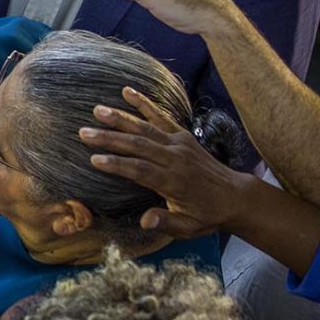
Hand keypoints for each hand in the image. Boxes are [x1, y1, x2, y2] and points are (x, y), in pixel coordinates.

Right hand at [79, 87, 250, 237]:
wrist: (236, 196)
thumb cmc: (207, 215)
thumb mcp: (188, 228)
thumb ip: (166, 222)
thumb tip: (145, 221)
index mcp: (174, 182)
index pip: (141, 170)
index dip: (117, 165)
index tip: (94, 159)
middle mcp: (176, 159)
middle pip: (139, 145)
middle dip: (110, 138)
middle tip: (83, 132)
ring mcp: (179, 144)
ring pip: (146, 128)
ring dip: (121, 118)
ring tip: (97, 110)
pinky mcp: (182, 136)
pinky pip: (161, 117)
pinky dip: (144, 104)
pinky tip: (127, 91)